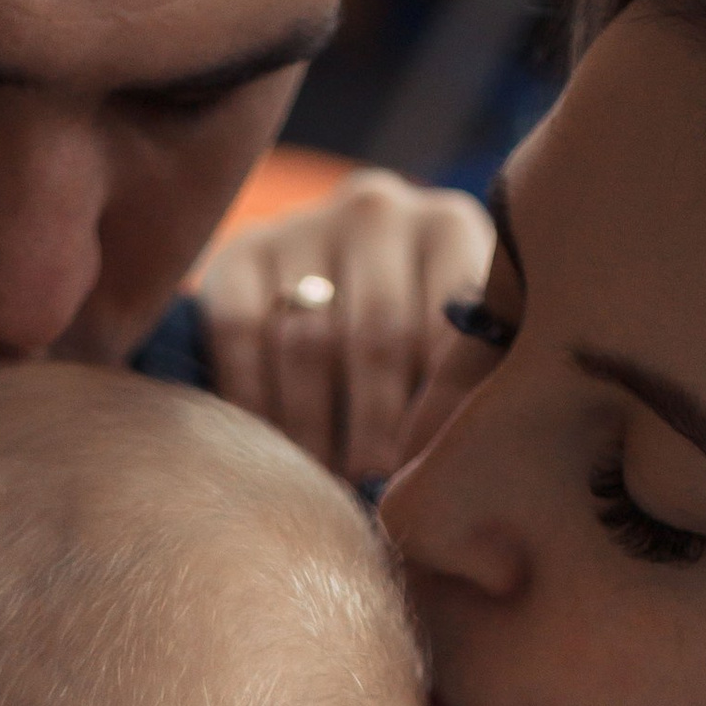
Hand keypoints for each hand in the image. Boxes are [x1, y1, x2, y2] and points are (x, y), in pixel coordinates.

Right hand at [196, 169, 494, 481]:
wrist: (330, 276)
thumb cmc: (416, 335)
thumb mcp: (458, 337)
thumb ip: (465, 377)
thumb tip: (449, 464)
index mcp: (450, 229)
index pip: (448, 327)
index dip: (436, 410)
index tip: (424, 473)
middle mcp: (378, 213)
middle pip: (378, 336)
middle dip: (373, 427)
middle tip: (370, 491)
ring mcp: (305, 224)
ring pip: (307, 343)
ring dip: (312, 427)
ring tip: (321, 485)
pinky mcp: (241, 251)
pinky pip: (240, 334)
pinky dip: (251, 400)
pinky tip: (262, 447)